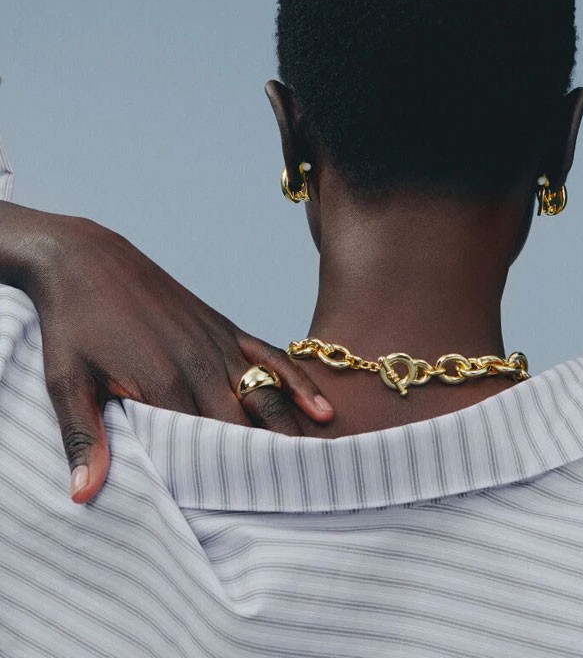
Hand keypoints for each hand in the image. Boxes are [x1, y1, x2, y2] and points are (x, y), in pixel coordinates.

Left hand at [6, 205, 333, 503]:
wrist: (88, 260)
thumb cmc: (74, 322)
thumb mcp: (67, 382)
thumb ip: (84, 438)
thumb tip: (83, 495)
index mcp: (162, 384)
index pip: (204, 448)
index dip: (226, 483)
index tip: (246, 514)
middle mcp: (202, 366)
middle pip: (247, 427)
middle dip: (268, 466)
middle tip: (294, 502)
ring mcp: (220, 345)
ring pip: (269, 395)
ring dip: (293, 431)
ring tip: (318, 467)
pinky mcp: (227, 329)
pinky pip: (274, 357)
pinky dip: (300, 384)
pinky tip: (322, 409)